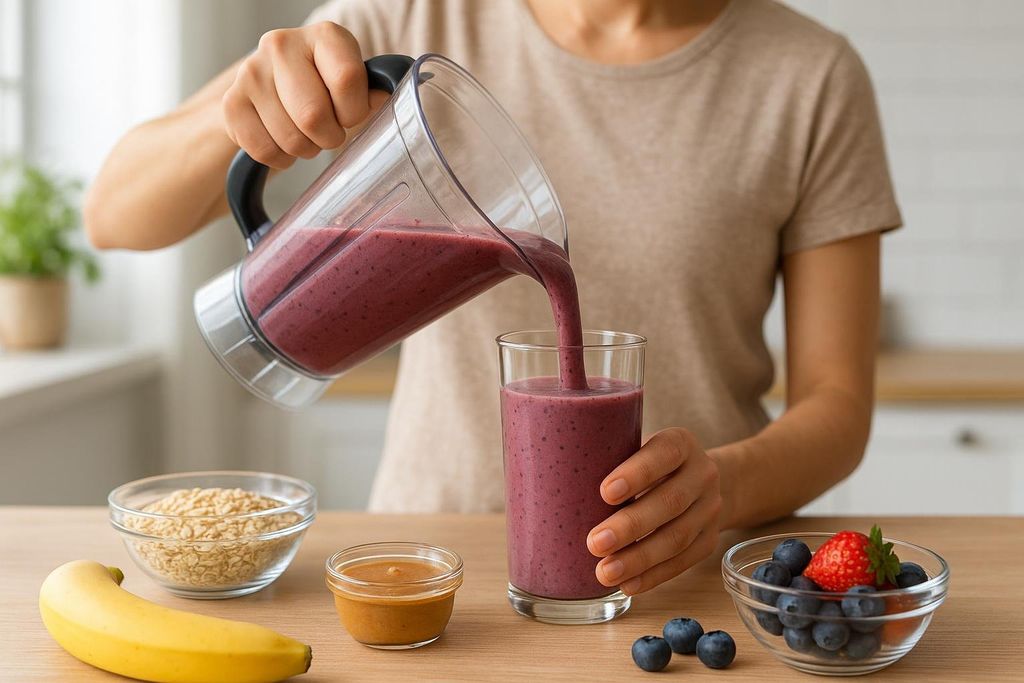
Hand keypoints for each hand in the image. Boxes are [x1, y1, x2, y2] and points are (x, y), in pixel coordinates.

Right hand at [222, 22, 388, 168]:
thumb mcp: (354, 82)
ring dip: (305, 150)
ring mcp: (251, 72)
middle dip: (329, 137)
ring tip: (306, 135)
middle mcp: (281, 44)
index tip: (350, 114)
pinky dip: (280, 158)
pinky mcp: (231, 102)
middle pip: (313, 115)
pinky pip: (263, 150)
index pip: (347, 80)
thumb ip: (372, 91)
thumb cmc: (326, 86)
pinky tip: (284, 142)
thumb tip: (384, 98)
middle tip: (328, 133)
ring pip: (289, 138)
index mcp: (324, 35)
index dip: (354, 111)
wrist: (277, 85)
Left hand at [587, 428, 721, 594]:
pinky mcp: (709, 540)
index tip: (605, 492)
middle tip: (594, 543)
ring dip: (639, 559)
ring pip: (677, 537)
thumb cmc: (648, 463)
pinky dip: (653, 576)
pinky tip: (627, 585)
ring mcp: (709, 509)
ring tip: (605, 572)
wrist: (701, 481)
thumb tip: (549, 480)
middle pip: (671, 501)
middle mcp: (702, 474)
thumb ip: (609, 457)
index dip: (637, 473)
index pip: (665, 453)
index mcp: (681, 444)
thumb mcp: (636, 446)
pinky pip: (682, 562)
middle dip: (630, 526)